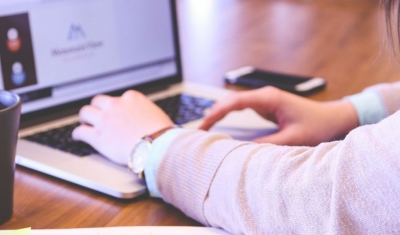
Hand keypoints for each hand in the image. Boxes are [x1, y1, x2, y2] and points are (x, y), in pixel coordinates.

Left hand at [72, 90, 172, 164]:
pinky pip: (80, 132)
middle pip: (98, 101)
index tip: (115, 112)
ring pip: (85, 112)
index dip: (116, 107)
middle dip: (97, 108)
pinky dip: (78, 134)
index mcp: (131, 98)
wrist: (157, 146)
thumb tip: (145, 117)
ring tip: (85, 124)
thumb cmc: (162, 133)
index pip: (118, 98)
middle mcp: (116, 105)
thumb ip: (145, 111)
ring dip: (85, 118)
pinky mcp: (98, 136)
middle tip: (97, 115)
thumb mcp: (156, 114)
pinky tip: (78, 137)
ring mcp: (105, 120)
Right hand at [200, 86, 358, 145]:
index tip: (203, 125)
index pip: (235, 102)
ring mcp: (265, 100)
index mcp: (269, 98)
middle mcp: (264, 96)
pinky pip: (242, 109)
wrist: (333, 118)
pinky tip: (221, 125)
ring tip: (205, 129)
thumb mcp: (293, 138)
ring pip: (234, 104)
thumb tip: (243, 150)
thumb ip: (268, 144)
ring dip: (219, 114)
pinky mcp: (266, 106)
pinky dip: (229, 116)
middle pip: (230, 101)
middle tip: (198, 130)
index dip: (216, 113)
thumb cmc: (317, 125)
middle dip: (213, 113)